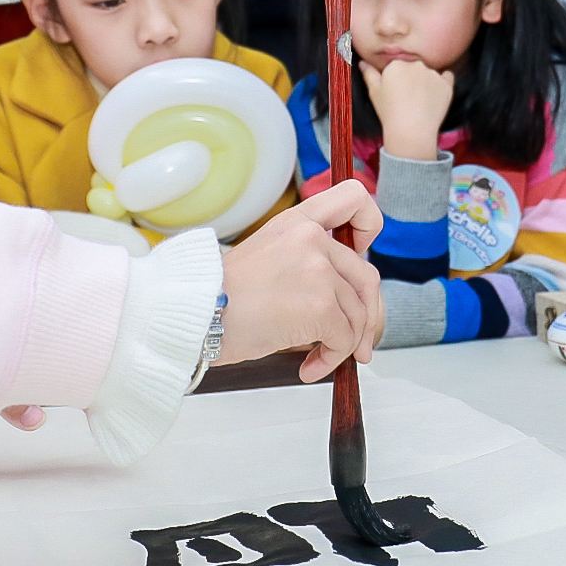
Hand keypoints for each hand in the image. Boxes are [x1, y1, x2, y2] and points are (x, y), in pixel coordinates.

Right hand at [218, 180, 384, 381]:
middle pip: (366, 276)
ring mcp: (319, 272)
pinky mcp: (321, 307)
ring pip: (357, 314)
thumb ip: (306, 258)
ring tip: (321, 358)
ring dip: (345, 344)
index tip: (363, 251)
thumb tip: (342, 295)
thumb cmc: (221, 296)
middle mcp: (312, 239)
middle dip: (367, 314)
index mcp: (298, 221)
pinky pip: (344, 339)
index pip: (354, 197)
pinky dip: (331, 359)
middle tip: (359, 341)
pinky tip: (309, 368)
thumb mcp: (266, 254)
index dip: (369, 225)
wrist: (196, 314)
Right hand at [361, 58, 456, 160]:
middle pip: (414, 68)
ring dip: (426, 82)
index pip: (397, 66)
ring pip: (429, 73)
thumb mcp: (374, 92)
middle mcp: (416, 65)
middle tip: (408, 98)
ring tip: (421, 101)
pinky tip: (436, 95)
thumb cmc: (389, 112)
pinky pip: (447, 77)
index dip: (397, 80)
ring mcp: (433, 74)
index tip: (396, 93)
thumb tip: (363, 62)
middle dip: (412, 79)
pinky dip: (442, 83)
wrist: (411, 130)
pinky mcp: (447, 84)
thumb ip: (369, 74)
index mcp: (396, 65)